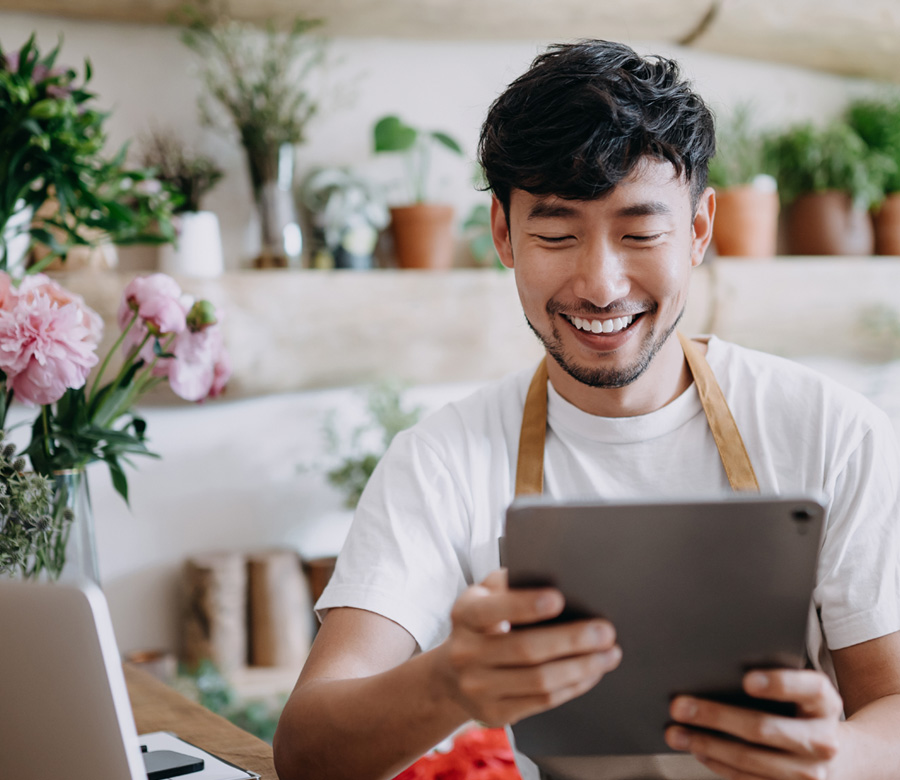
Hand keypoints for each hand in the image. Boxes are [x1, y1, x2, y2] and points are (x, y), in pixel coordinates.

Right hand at [436, 569, 620, 726]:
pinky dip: (573, 686)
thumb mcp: (484, 596)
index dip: (526, 605)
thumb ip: (509, 583)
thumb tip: (553, 574)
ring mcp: (478, 687)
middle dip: (572, 640)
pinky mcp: (495, 713)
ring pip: (539, 680)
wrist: (452, 675)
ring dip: (581, 667)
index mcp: (464, 614)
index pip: (494, 610)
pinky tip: (592, 673)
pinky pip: (542, 701)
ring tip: (609, 654)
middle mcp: (466, 652)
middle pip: (525, 649)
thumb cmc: (481, 624)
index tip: (560, 599)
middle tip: (605, 631)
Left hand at [665, 669, 842, 778]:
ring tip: (675, 732)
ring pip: (748, 758)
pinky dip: (718, 763)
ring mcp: (809, 773)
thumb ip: (773, 677)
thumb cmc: (803, 711)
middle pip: (763, 728)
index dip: (779, 684)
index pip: (808, 688)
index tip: (747, 680)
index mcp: (825, 702)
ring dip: (706, 744)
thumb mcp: (802, 690)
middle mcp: (822, 740)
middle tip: (679, 705)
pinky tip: (698, 749)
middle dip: (715, 716)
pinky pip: (748, 779)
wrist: (840, 756)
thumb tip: (716, 669)